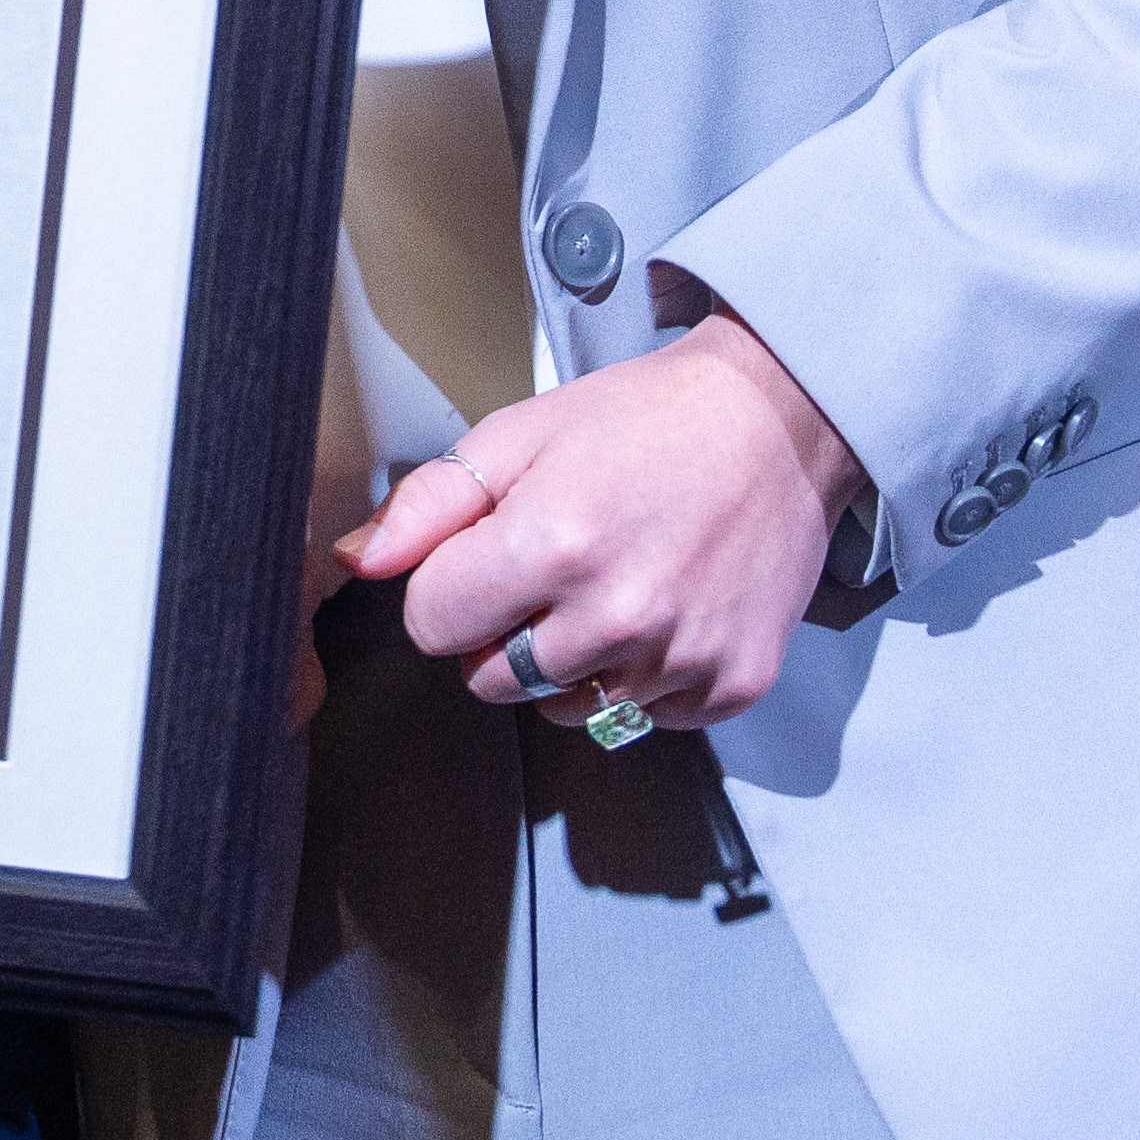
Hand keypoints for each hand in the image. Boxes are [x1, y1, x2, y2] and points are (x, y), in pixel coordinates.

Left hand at [336, 310, 863, 730]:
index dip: (448, 587)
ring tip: (607, 589)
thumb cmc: (641, 421)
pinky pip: (645, 718)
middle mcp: (615, 617)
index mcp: (550, 545)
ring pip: (564, 710)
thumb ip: (430, 503)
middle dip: (499, 632)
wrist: (777, 422)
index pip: (433, 625)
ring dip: (566, 664)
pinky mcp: (732, 685)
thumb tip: (361, 562)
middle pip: (491, 681)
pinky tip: (664, 610)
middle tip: (550, 569)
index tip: (487, 553)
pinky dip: (641, 678)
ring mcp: (679, 659)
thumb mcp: (521, 434)